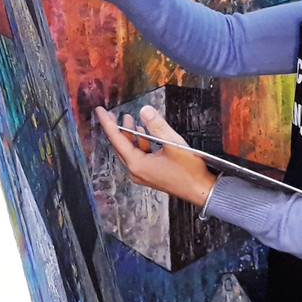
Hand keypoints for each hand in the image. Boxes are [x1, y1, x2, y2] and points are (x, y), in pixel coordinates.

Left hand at [96, 105, 216, 207]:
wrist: (201, 190)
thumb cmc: (189, 171)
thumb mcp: (174, 144)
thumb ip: (158, 126)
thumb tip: (145, 110)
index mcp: (137, 164)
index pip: (117, 140)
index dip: (108, 123)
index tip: (100, 111)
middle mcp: (136, 171)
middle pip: (120, 146)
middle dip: (116, 128)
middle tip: (110, 113)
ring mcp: (143, 174)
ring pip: (130, 151)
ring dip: (129, 135)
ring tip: (128, 119)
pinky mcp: (150, 174)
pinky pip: (138, 156)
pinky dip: (139, 143)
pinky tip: (143, 133)